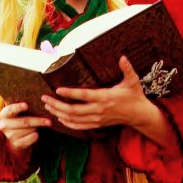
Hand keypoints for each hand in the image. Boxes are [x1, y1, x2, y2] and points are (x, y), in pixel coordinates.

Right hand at [0, 102, 50, 149]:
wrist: (16, 136)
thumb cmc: (20, 119)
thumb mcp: (19, 112)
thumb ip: (25, 107)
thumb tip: (40, 104)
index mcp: (4, 114)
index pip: (10, 110)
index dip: (18, 107)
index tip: (27, 105)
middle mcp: (4, 125)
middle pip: (24, 122)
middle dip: (38, 121)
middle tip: (49, 121)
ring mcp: (10, 135)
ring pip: (29, 130)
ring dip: (37, 127)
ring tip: (38, 125)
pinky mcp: (16, 144)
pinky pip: (31, 138)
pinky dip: (36, 135)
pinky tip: (36, 133)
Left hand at [42, 56, 165, 138]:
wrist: (138, 114)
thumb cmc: (134, 95)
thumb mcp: (133, 81)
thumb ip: (127, 69)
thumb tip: (122, 57)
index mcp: (105, 97)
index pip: (84, 96)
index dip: (70, 93)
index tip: (58, 89)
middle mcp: (99, 110)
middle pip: (74, 110)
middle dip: (57, 105)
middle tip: (44, 98)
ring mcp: (97, 119)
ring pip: (74, 119)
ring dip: (59, 113)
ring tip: (47, 106)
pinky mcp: (97, 124)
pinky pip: (79, 126)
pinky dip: (68, 123)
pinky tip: (59, 118)